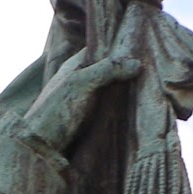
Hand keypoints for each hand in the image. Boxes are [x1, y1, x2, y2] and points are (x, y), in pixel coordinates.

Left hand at [16, 49, 140, 152]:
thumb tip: (137, 63)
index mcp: (74, 66)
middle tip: (152, 67)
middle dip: (125, 69)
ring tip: (149, 86)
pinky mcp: (87, 121)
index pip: (100, 49)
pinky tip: (135, 108)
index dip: (117, 46)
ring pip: (109, 91)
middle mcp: (79, 81)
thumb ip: (107, 70)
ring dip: (124, 90)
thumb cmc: (57, 111)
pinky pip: (107, 109)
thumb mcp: (82, 84)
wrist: (40, 147)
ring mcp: (83, 101)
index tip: (141, 45)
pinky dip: (120, 107)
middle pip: (107, 70)